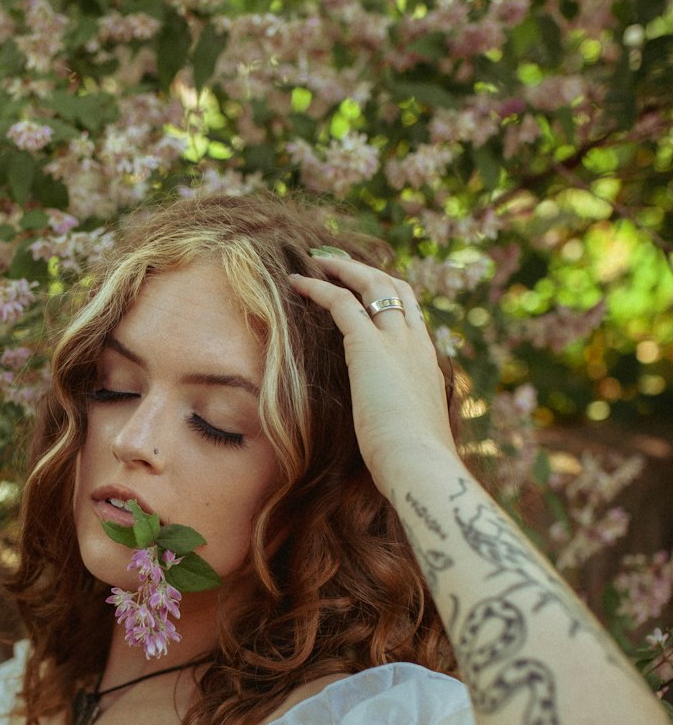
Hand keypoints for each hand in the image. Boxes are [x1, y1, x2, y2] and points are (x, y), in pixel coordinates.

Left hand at [290, 254, 456, 491]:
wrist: (419, 463)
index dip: (389, 296)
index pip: (411, 314)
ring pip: (372, 283)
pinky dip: (318, 288)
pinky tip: (297, 283)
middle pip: (395, 287)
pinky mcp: (368, 346)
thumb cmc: (413, 460)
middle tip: (337, 263)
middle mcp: (416, 343)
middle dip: (366, 270)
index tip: (366, 290)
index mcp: (428, 363)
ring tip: (316, 261)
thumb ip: (400, 419)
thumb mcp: (410, 431)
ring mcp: (396, 340)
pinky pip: (340, 302)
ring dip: (342, 268)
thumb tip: (386, 433)